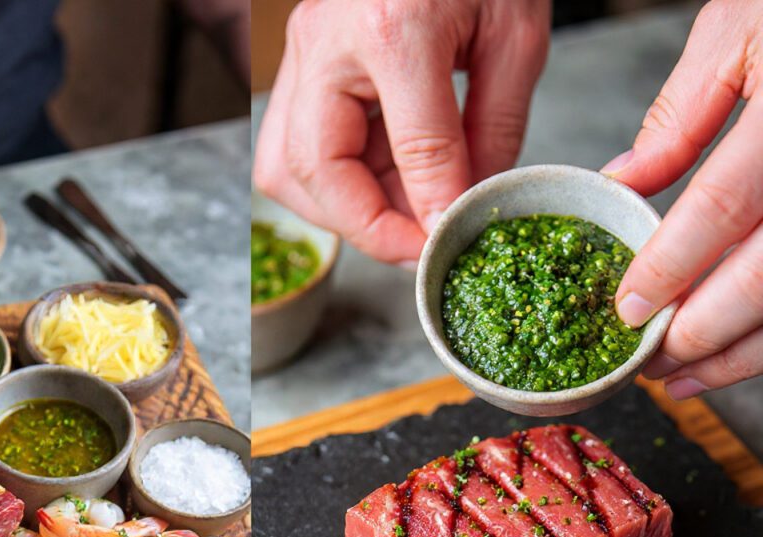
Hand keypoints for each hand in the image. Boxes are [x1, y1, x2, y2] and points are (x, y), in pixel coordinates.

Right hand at [254, 0, 549, 263]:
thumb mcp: (515, 36)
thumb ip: (492, 131)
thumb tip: (462, 210)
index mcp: (391, 27)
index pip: (409, 150)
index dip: (429, 214)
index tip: (447, 245)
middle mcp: (325, 43)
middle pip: (313, 171)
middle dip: (365, 225)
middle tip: (414, 244)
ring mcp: (301, 54)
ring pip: (285, 169)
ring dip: (337, 209)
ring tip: (396, 212)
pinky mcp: (299, 66)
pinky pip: (291, 149)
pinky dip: (332, 182)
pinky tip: (379, 181)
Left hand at [606, 0, 762, 397]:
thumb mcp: (743, 28)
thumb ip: (682, 114)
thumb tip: (624, 184)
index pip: (723, 208)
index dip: (670, 269)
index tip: (626, 311)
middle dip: (701, 333)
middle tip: (647, 362)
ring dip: (741, 355)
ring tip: (682, 381)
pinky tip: (737, 357)